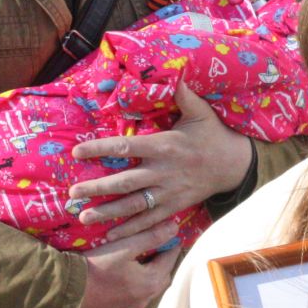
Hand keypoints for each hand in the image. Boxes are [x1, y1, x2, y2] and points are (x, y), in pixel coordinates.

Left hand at [68, 84, 253, 242]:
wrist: (235, 166)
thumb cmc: (213, 135)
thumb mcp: (201, 112)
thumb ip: (184, 94)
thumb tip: (175, 72)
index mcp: (165, 146)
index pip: (126, 147)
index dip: (100, 149)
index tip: (77, 152)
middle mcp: (164, 171)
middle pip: (125, 182)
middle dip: (97, 188)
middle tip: (72, 193)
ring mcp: (169, 192)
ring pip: (134, 205)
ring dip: (108, 212)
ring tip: (83, 216)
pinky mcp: (175, 207)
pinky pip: (150, 220)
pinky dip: (131, 229)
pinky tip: (111, 235)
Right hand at [72, 234, 181, 307]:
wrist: (66, 293)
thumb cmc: (96, 267)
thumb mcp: (124, 247)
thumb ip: (150, 236)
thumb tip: (174, 226)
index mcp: (151, 282)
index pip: (169, 259)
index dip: (169, 245)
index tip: (167, 234)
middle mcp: (144, 301)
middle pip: (161, 278)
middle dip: (160, 263)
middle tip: (153, 248)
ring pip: (145, 292)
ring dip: (145, 279)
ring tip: (136, 264)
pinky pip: (129, 303)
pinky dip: (130, 292)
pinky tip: (118, 283)